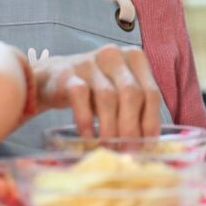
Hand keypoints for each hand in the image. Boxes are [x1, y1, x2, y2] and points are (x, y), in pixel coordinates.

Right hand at [31, 45, 161, 138]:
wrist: (54, 78)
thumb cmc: (95, 89)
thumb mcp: (120, 94)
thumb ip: (136, 111)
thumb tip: (146, 145)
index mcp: (135, 58)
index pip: (151, 93)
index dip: (151, 122)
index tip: (146, 145)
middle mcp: (114, 55)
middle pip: (131, 94)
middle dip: (131, 127)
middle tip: (127, 150)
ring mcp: (90, 62)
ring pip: (107, 97)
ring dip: (109, 127)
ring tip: (108, 147)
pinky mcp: (68, 73)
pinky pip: (80, 96)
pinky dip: (85, 120)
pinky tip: (88, 136)